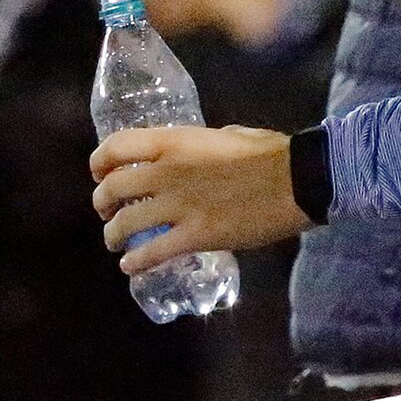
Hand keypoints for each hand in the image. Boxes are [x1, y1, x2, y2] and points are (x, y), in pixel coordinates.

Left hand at [92, 125, 308, 268]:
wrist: (301, 180)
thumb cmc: (273, 153)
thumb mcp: (232, 135)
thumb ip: (204, 144)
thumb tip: (196, 154)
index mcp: (176, 143)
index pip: (116, 148)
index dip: (99, 162)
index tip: (100, 173)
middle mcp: (167, 173)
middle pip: (111, 190)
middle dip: (103, 204)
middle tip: (110, 212)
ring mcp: (179, 207)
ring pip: (123, 226)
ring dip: (114, 236)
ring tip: (117, 241)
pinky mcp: (195, 236)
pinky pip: (150, 254)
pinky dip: (134, 262)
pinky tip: (131, 265)